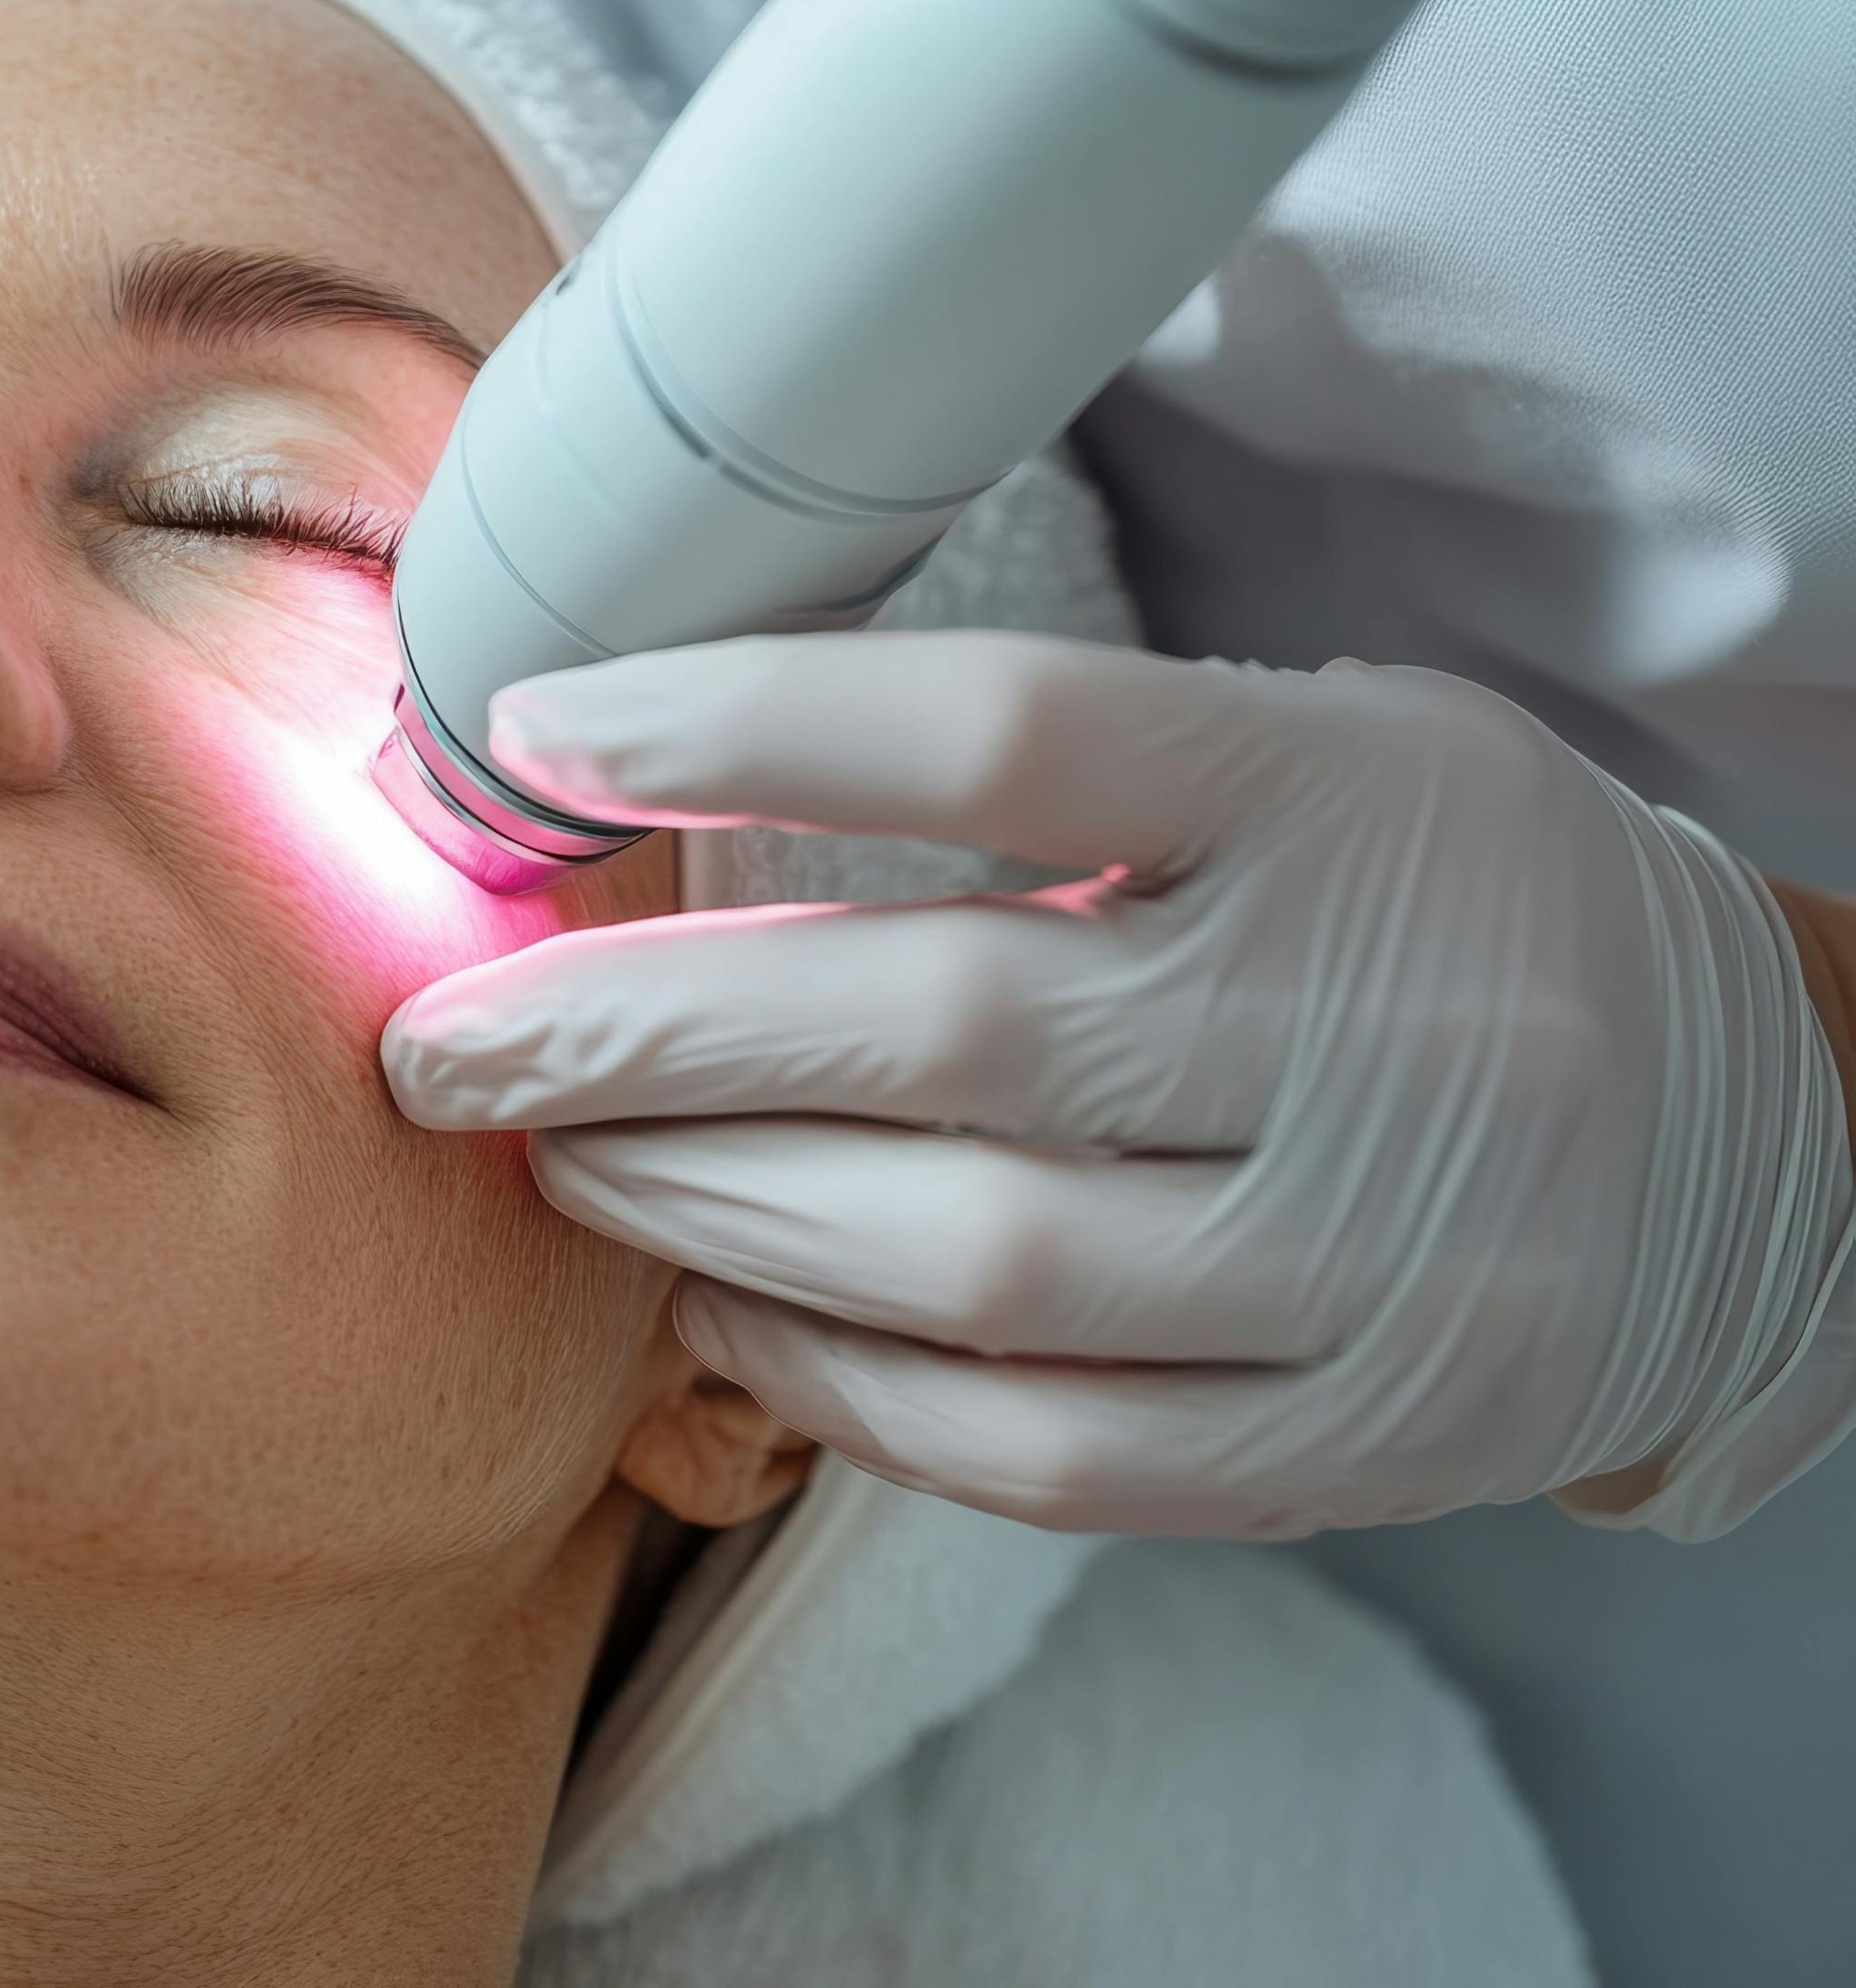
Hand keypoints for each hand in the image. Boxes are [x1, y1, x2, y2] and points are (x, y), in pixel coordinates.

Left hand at [383, 632, 1855, 1538]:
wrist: (1746, 1130)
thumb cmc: (1432, 899)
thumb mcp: (1305, 750)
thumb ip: (1046, 764)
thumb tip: (669, 771)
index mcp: (1344, 796)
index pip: (1010, 732)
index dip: (746, 724)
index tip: (540, 735)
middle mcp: (1371, 1025)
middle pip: (938, 1027)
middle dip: (637, 1036)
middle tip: (445, 1043)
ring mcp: (1381, 1257)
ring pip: (964, 1260)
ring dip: (703, 1211)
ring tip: (555, 1163)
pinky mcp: (1363, 1438)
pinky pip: (1040, 1446)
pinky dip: (840, 1385)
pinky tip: (716, 1315)